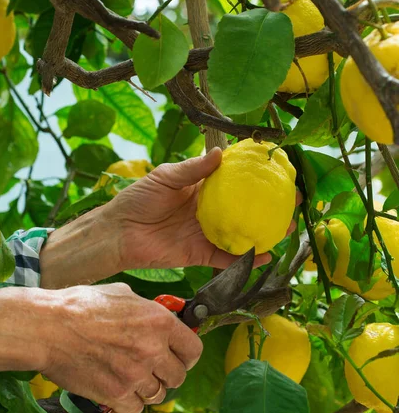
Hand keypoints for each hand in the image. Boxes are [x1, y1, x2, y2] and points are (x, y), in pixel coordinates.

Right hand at [37, 283, 201, 412]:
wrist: (48, 327)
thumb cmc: (81, 306)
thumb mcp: (123, 295)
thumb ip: (147, 311)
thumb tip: (159, 320)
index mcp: (159, 322)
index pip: (194, 349)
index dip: (187, 355)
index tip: (179, 357)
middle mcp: (153, 349)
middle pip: (178, 377)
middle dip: (168, 374)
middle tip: (153, 370)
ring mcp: (135, 375)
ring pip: (158, 395)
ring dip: (148, 390)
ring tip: (132, 379)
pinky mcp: (115, 394)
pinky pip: (135, 410)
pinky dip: (129, 404)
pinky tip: (118, 392)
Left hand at [106, 147, 300, 270]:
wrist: (119, 233)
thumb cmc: (138, 199)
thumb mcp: (165, 177)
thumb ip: (193, 169)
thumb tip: (219, 153)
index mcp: (201, 188)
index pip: (233, 181)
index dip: (254, 177)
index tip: (277, 172)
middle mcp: (208, 211)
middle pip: (244, 208)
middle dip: (268, 206)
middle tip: (292, 202)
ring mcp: (206, 233)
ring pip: (241, 233)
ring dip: (264, 233)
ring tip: (288, 229)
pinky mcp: (200, 254)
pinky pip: (226, 257)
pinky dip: (245, 259)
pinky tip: (265, 255)